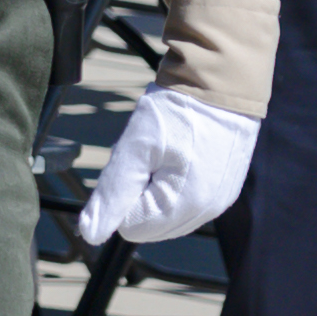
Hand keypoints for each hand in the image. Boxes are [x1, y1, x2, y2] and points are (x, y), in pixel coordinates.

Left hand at [78, 85, 262, 249]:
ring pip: (166, 212)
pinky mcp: (226, 188)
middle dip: (140, 191)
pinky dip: (175, 180)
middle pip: (149, 222)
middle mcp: (208, 211)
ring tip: (167, 151)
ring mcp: (220, 200)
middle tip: (151, 154)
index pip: (130, 226)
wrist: (222, 80)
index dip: (123, 193)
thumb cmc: (177, 111)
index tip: (137, 160)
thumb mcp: (134, 149)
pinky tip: (181, 151)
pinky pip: (186, 200)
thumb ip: (111, 195)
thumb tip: (90, 235)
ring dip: (156, 185)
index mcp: (185, 206)